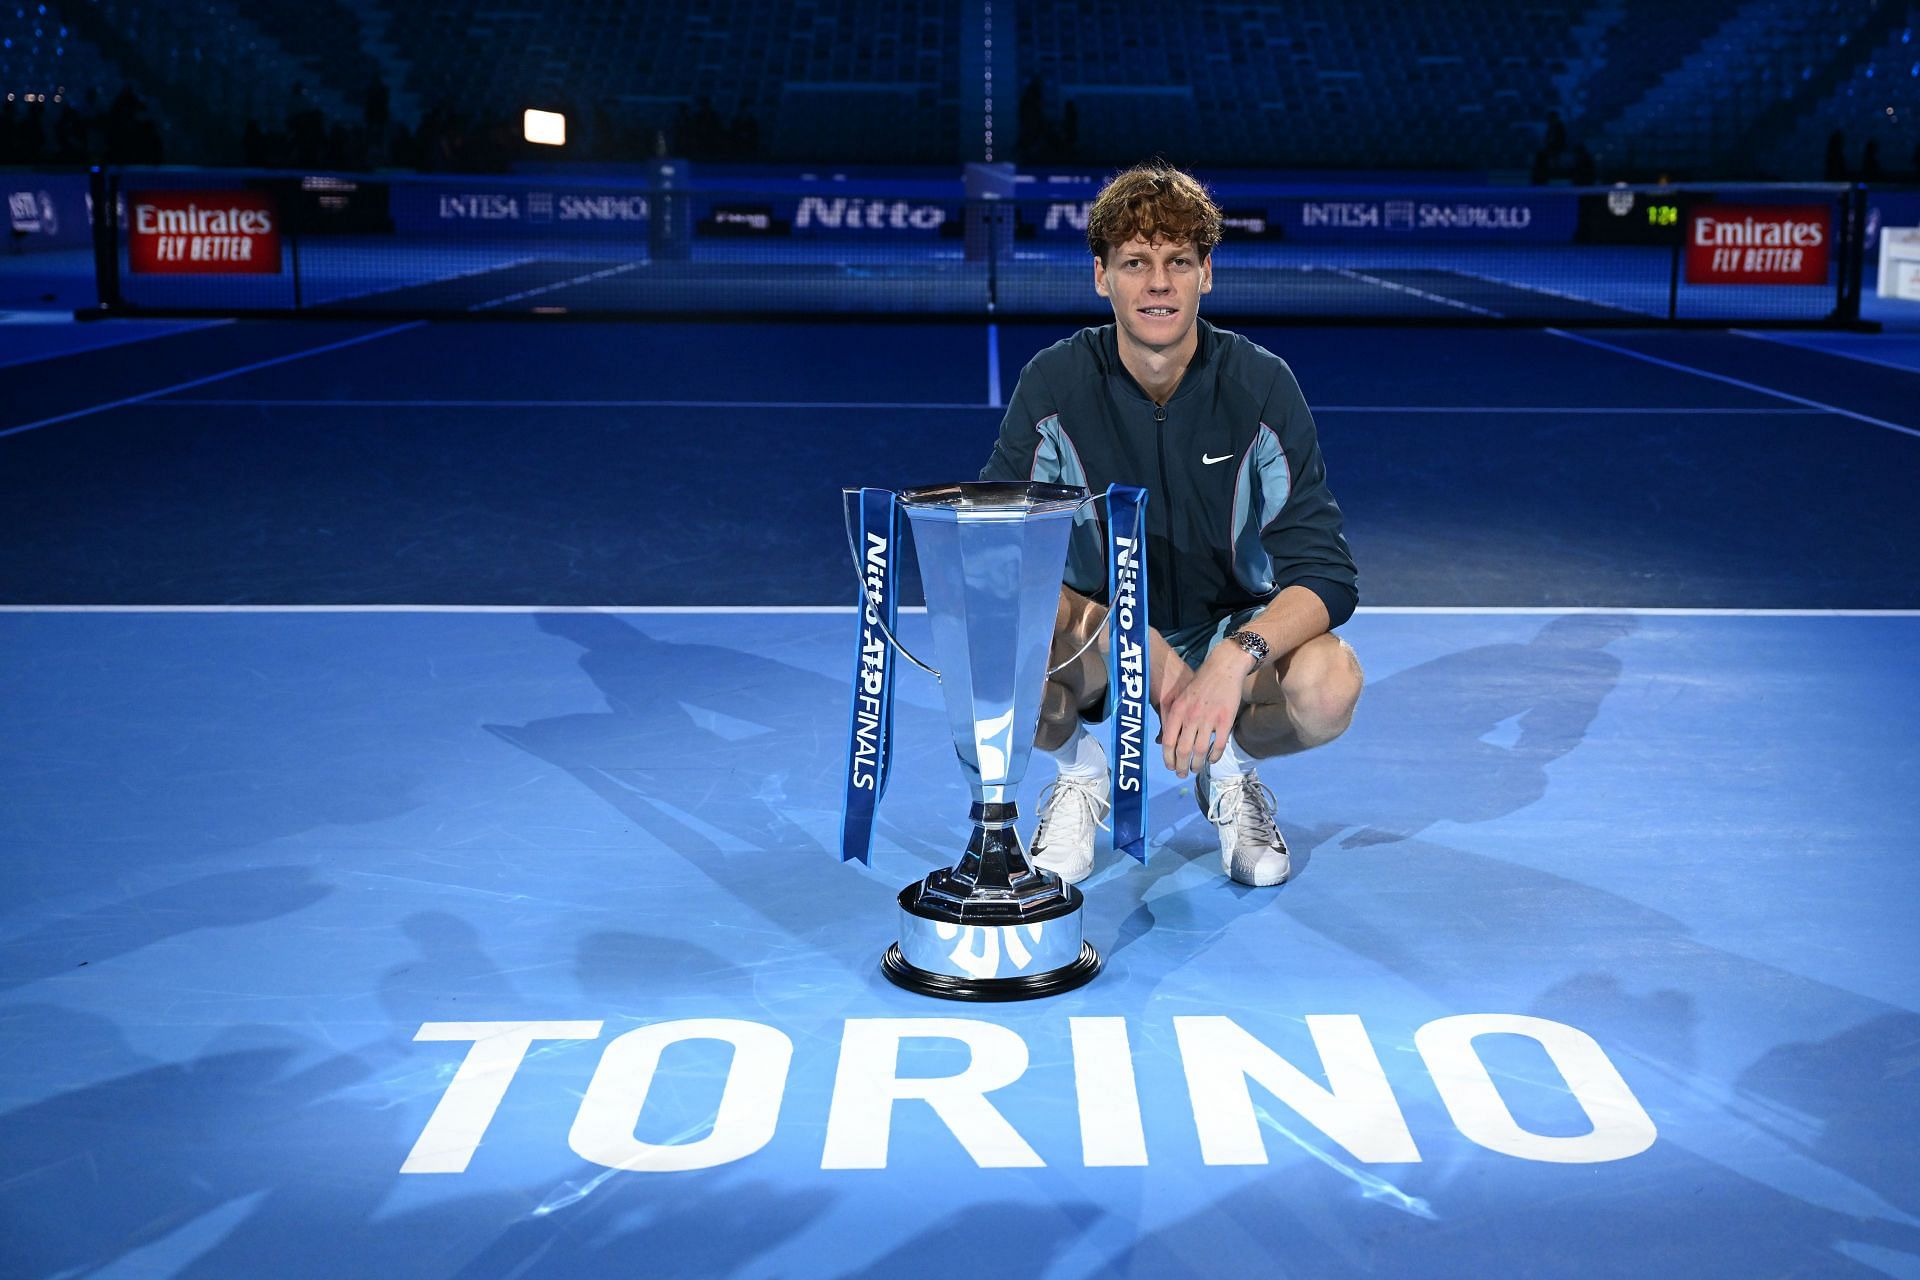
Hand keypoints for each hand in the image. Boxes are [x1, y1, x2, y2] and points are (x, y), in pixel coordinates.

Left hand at [1158, 645, 1252, 777]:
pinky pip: (1218, 745)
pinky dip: (1214, 757)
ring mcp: (1209, 719)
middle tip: (1181, 774)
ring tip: (1195, 770)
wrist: (1223, 669)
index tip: (1170, 766)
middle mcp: (1191, 716)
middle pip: (1183, 750)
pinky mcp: (1225, 720)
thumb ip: (1173, 718)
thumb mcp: (1180, 699)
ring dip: (1197, 765)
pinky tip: (1211, 760)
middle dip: (1181, 766)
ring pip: (1200, 751)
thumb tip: (1164, 741)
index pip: (1168, 741)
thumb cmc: (1200, 684)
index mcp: (1177, 711)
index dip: (1168, 758)